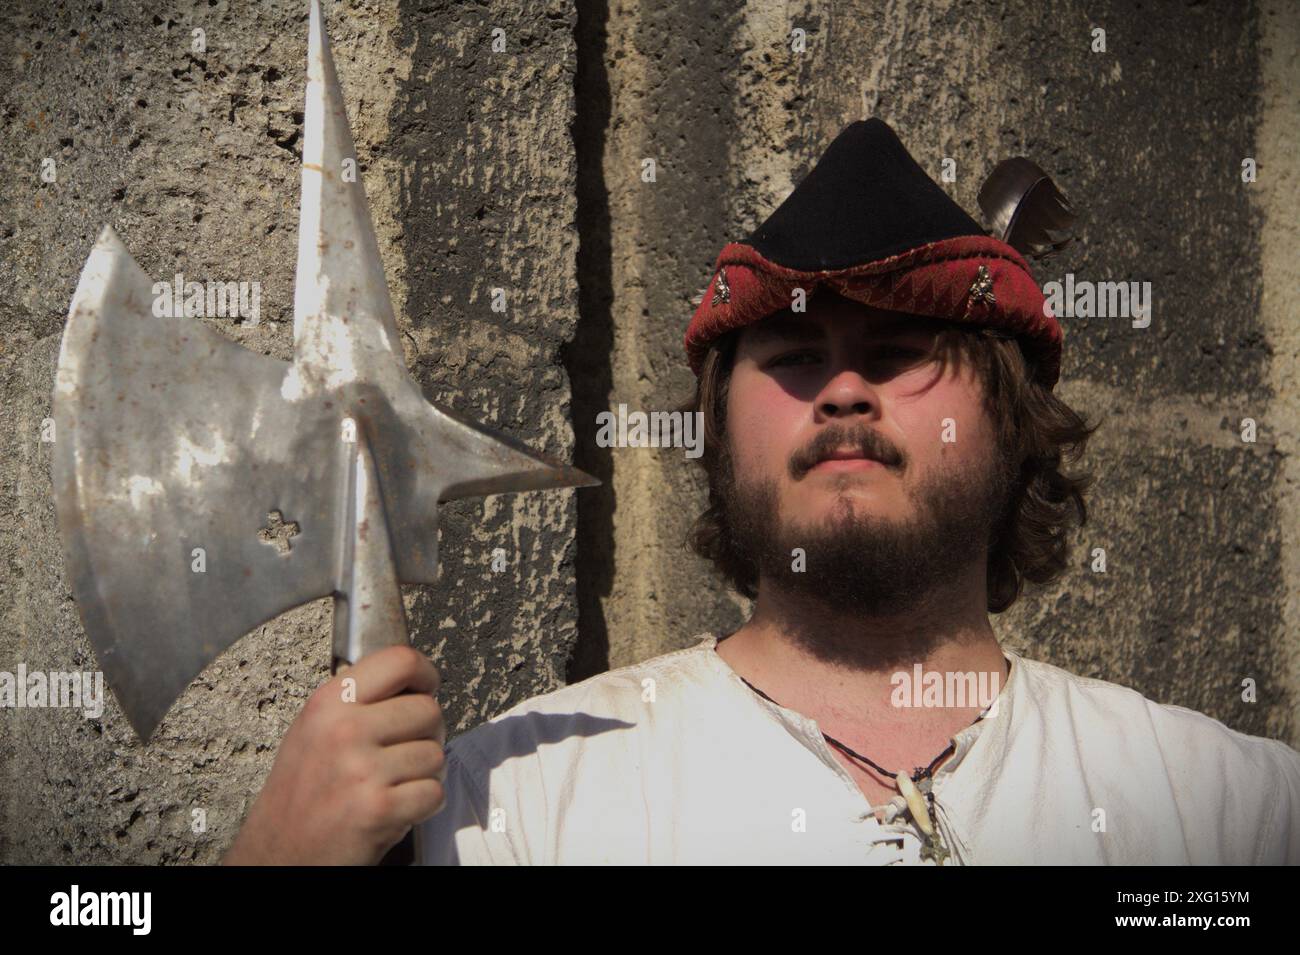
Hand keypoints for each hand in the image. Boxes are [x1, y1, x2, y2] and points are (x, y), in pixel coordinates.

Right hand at [222, 645, 445, 864]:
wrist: (279, 853)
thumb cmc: (301, 792)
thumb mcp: (315, 728)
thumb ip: (359, 701)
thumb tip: (415, 682)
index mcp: (328, 703)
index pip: (400, 660)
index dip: (425, 674)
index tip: (426, 689)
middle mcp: (344, 731)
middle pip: (429, 710)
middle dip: (427, 734)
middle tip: (403, 753)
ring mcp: (362, 770)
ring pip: (436, 755)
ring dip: (424, 774)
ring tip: (391, 784)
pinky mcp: (379, 808)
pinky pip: (434, 792)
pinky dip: (423, 804)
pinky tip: (394, 808)